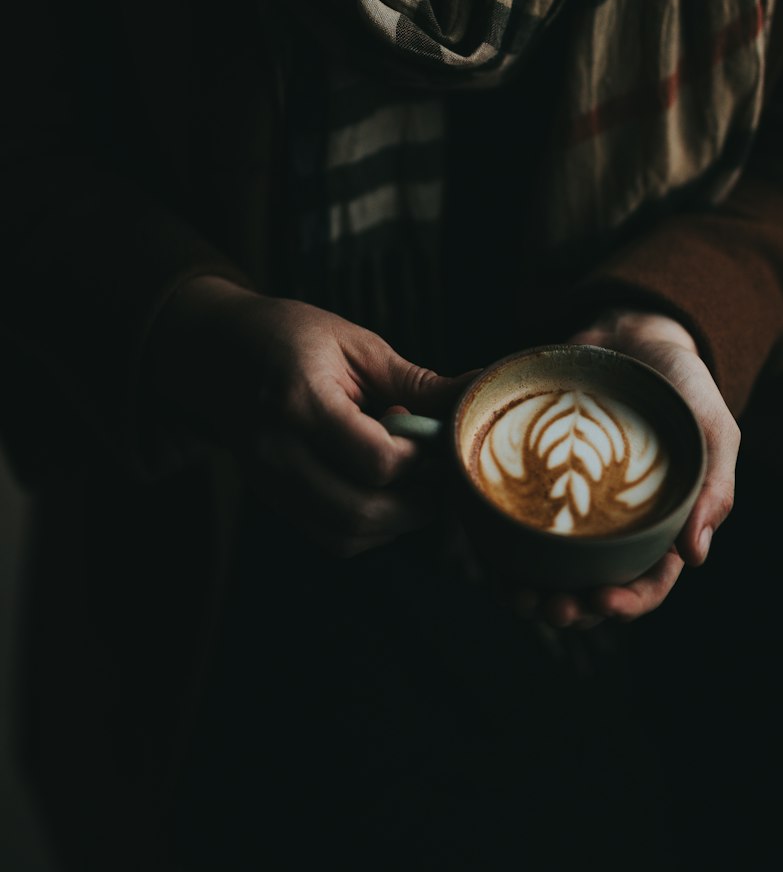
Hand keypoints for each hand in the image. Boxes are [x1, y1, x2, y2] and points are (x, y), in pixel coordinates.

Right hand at [141, 275, 473, 556]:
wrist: (216, 350)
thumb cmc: (290, 336)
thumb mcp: (356, 344)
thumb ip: (417, 381)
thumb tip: (478, 391)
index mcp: (302, 403)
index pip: (376, 461)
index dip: (419, 459)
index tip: (432, 436)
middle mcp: (278, 452)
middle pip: (361, 513)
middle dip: (415, 504)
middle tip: (437, 474)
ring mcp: (268, 481)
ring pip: (344, 535)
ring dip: (393, 522)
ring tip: (413, 484)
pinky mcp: (269, 497)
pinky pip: (327, 534)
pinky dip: (365, 527)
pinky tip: (382, 492)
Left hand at [511, 309, 738, 629]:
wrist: (634, 336)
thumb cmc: (683, 388)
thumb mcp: (713, 430)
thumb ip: (714, 488)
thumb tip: (696, 557)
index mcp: (662, 527)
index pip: (649, 583)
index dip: (627, 603)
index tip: (600, 600)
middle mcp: (615, 527)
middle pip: (594, 588)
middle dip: (572, 609)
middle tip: (550, 608)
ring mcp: (574, 507)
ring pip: (551, 569)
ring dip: (533, 592)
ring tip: (515, 594)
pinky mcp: (538, 482)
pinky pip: (517, 524)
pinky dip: (502, 546)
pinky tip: (488, 553)